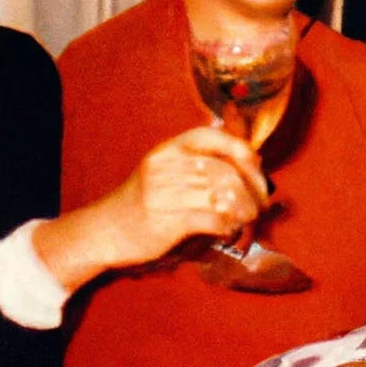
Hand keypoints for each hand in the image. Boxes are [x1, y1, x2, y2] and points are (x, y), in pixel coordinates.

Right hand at [100, 127, 268, 264]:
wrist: (104, 230)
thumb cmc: (142, 202)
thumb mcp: (164, 171)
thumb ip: (198, 163)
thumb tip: (250, 160)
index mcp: (167, 150)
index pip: (210, 136)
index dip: (239, 148)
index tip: (256, 165)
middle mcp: (166, 167)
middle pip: (225, 170)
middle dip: (251, 189)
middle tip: (261, 204)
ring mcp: (165, 194)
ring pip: (223, 196)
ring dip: (244, 210)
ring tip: (247, 219)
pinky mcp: (167, 222)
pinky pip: (213, 220)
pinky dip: (228, 226)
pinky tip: (228, 230)